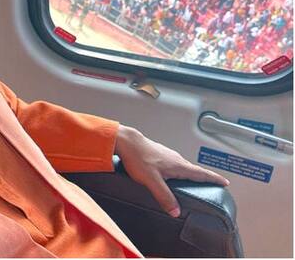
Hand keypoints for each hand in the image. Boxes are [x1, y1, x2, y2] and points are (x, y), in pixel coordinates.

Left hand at [114, 125, 229, 217]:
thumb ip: (164, 196)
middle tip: (212, 183)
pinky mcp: (159, 154)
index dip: (214, 178)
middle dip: (204, 177)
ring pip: (183, 165)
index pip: (201, 173)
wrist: (126, 141)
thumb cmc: (138, 157)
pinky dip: (179, 169)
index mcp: (178, 165)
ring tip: (194, 179)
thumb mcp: (152, 181)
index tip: (225, 182)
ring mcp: (167, 155)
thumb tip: (176, 211)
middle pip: (194, 169)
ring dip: (191, 172)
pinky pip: (173, 163)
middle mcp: (175, 158)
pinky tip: (172, 173)